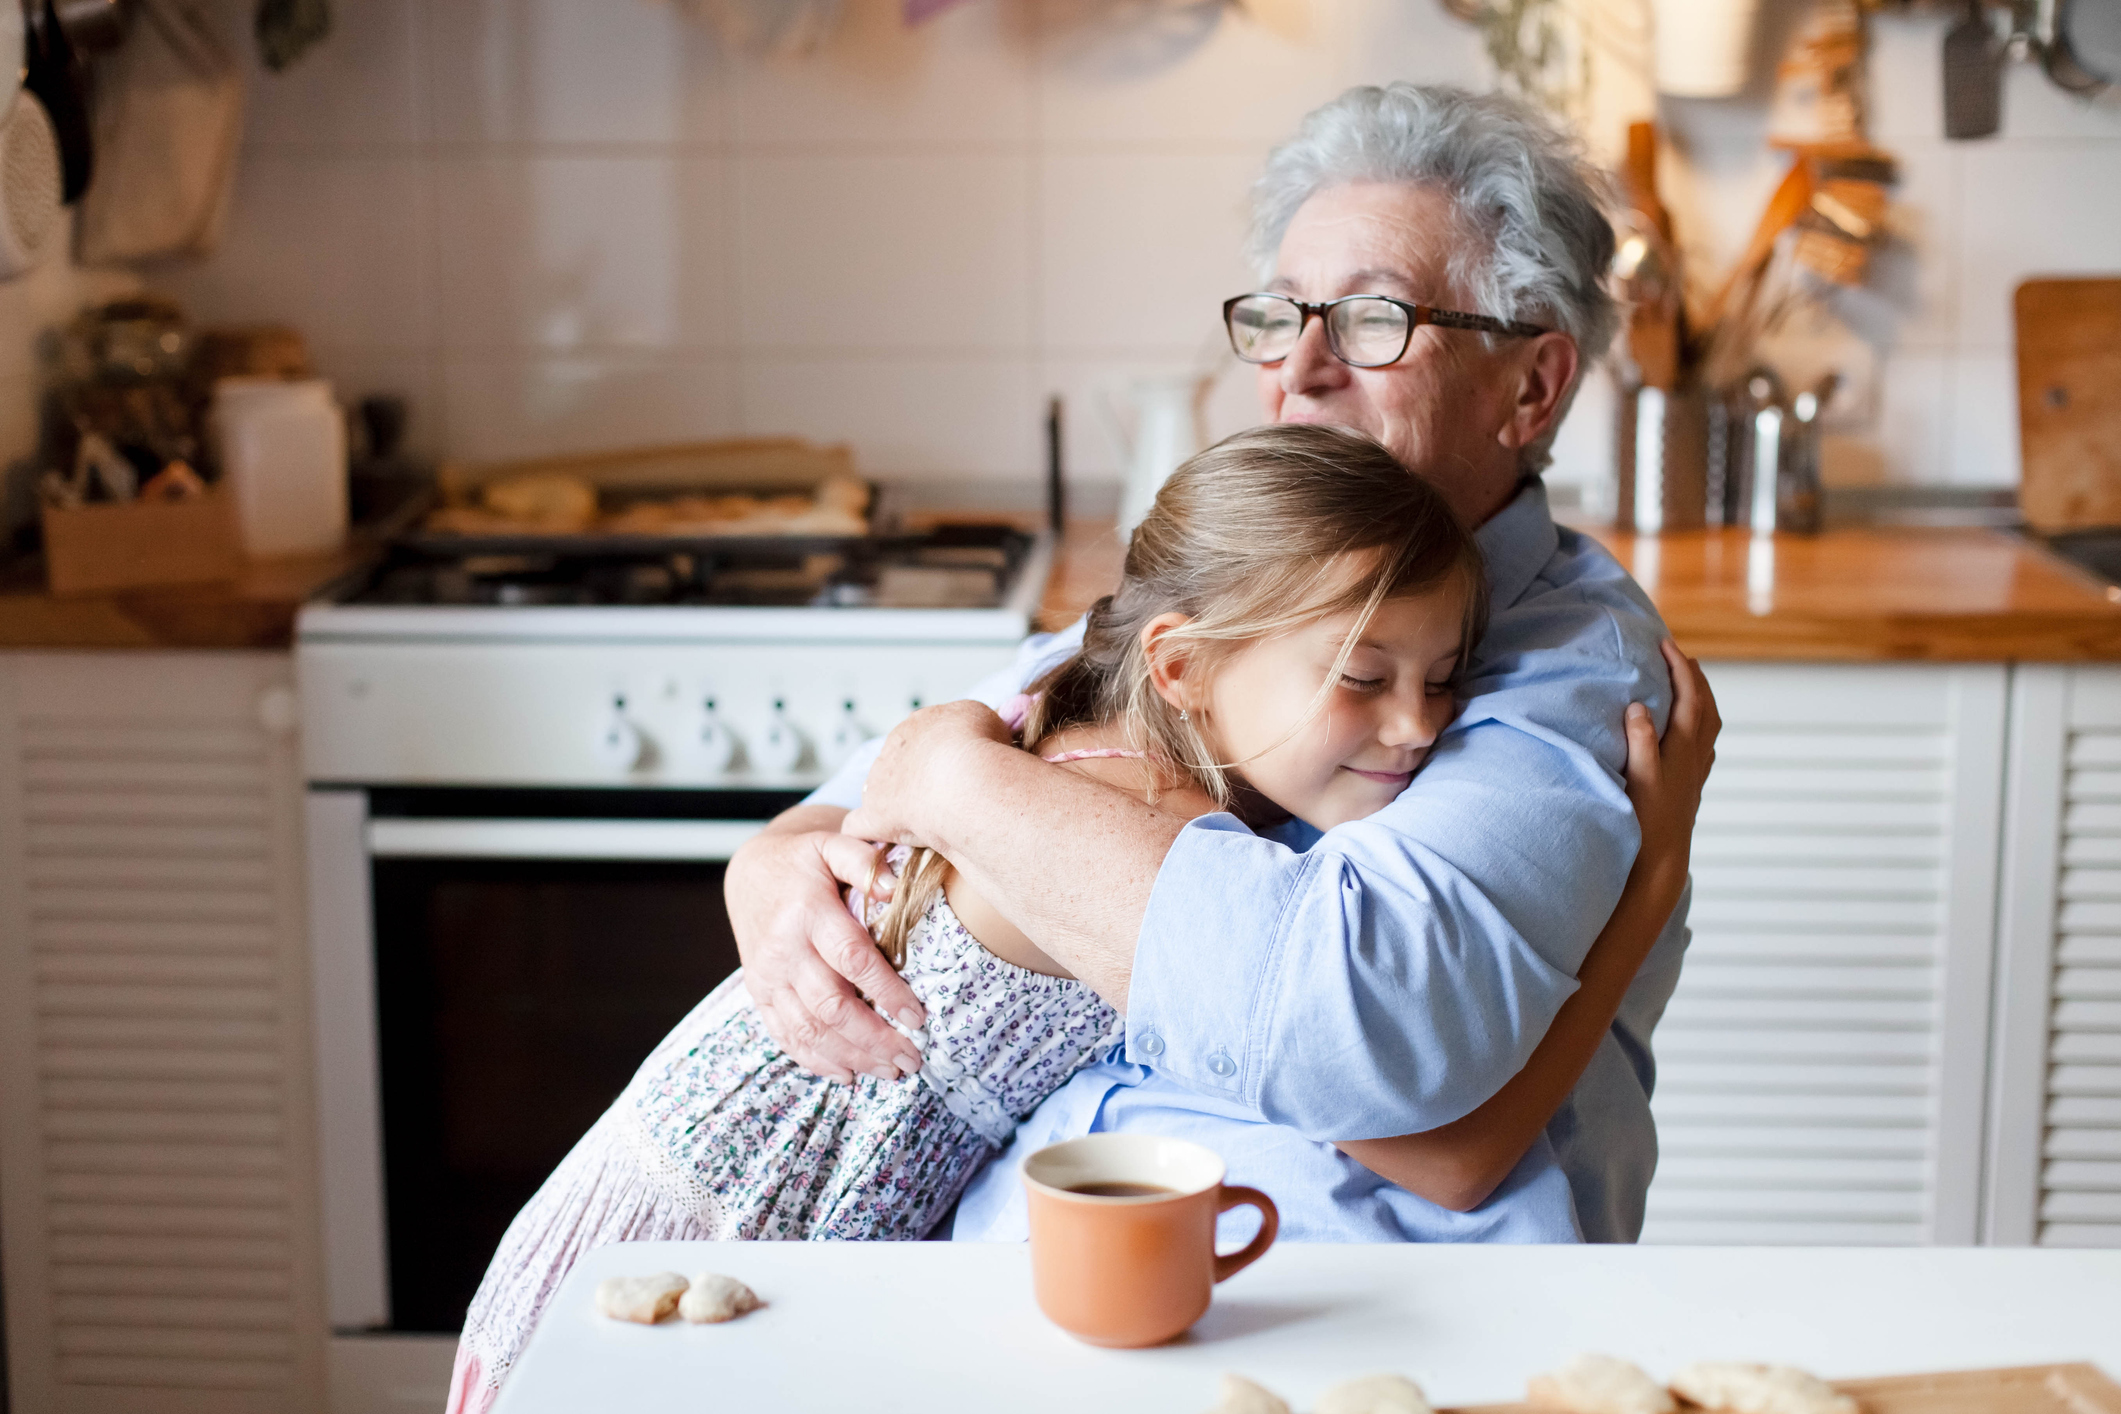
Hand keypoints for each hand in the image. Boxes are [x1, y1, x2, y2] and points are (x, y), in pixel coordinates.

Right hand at [723, 810, 925, 1084]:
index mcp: (806, 912)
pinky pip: (784, 1036)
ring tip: (891, 1071)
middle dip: (874, 1039)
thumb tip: (896, 888)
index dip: (886, 992)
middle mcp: (783, 950)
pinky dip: (816, 1061)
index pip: (851, 960)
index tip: (919, 1017)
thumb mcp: (833, 844)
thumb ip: (864, 861)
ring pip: (808, 1030)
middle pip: (830, 1007)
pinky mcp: (759, 994)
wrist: (750, 874)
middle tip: (912, 1058)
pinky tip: (849, 1074)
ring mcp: (767, 977)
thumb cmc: (805, 860)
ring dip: (852, 1057)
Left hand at [842, 699, 1014, 849]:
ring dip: (895, 804)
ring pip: (879, 791)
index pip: (922, 740)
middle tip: (945, 800)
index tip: (956, 774)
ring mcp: (879, 782)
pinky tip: (878, 840)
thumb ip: (972, 726)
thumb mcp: (984, 719)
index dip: (939, 758)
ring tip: (923, 822)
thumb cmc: (979, 747)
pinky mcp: (875, 816)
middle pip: (900, 764)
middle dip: (917, 780)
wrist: (963, 778)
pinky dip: (866, 832)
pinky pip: (857, 825)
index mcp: (919, 724)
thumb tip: (976, 736)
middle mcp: (893, 749)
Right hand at [1622, 638, 1721, 874]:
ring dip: (1700, 697)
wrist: (1663, 862)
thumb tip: (1640, 706)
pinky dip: (1699, 722)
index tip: (1667, 644)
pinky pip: (1704, 741)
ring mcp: (1696, 772)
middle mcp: (1696, 758)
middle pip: (1705, 706)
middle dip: (1694, 677)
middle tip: (1678, 655)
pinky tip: (1689, 727)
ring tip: (1687, 682)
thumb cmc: (1646, 823)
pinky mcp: (1691, 784)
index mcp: (1683, 750)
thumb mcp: (1639, 780)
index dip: (1679, 669)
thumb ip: (1640, 742)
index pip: (1689, 698)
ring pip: (1709, 724)